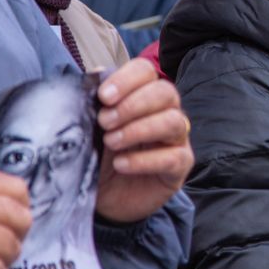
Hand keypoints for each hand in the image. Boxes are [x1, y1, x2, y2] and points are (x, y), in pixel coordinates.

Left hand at [95, 58, 193, 223]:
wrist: (104, 196)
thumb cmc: (100, 155)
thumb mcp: (89, 128)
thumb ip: (91, 102)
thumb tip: (94, 75)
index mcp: (143, 94)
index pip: (146, 72)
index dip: (126, 79)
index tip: (104, 97)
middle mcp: (165, 111)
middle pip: (165, 92)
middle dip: (132, 105)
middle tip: (105, 122)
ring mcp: (176, 138)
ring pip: (173, 121)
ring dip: (139, 129)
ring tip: (111, 142)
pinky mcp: (180, 166)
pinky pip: (173, 157)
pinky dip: (144, 160)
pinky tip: (121, 164)